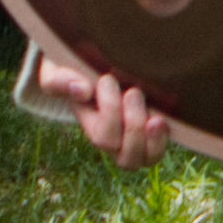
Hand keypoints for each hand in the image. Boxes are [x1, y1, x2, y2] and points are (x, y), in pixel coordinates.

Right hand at [20, 37, 177, 168]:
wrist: (94, 63)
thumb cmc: (73, 69)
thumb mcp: (57, 72)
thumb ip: (61, 80)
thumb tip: (82, 90)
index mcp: (91, 125)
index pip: (103, 136)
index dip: (110, 112)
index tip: (107, 79)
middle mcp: (115, 138)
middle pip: (126, 157)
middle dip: (133, 126)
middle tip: (132, 92)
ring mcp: (135, 137)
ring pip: (146, 158)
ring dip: (152, 139)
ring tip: (156, 116)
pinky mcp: (152, 130)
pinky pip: (159, 149)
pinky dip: (163, 138)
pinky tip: (164, 119)